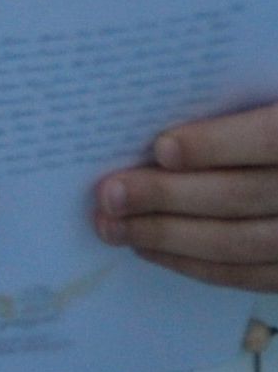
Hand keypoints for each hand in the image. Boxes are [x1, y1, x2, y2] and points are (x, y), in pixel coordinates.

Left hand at [98, 101, 277, 291]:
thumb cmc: (259, 113)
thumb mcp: (258, 96)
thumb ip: (221, 108)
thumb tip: (151, 120)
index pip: (266, 139)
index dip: (214, 146)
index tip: (160, 149)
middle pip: (240, 195)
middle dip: (166, 196)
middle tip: (110, 194)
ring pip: (239, 242)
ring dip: (167, 236)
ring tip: (113, 226)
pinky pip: (248, 274)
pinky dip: (194, 265)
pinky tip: (149, 249)